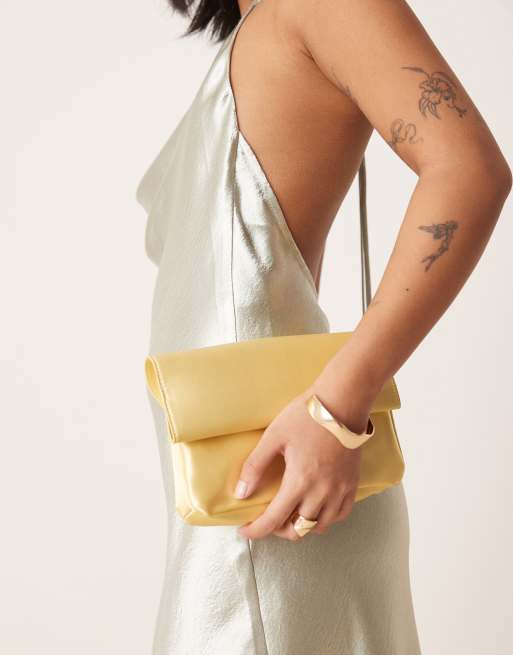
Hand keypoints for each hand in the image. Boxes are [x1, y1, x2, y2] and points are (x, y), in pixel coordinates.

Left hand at [234, 384, 372, 540]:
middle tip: (267, 518)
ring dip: (302, 525)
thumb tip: (241, 492)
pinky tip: (316, 507)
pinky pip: (340, 515)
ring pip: (320, 527)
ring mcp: (339, 491)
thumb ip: (255, 466)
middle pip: (297, 531)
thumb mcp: (274, 437)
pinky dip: (325, 518)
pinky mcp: (352, 484)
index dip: (256, 530)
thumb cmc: (307, 416)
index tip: (245, 530)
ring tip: (290, 512)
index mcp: (299, 483)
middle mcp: (321, 493)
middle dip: (278, 530)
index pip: (273, 521)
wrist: (342, 403)